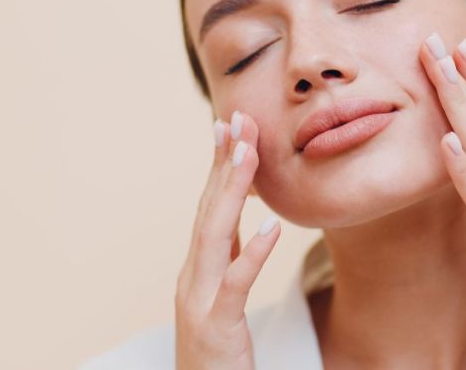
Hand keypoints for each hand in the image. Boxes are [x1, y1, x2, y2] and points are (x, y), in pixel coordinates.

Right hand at [175, 111, 280, 369]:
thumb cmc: (216, 356)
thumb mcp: (223, 301)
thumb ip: (231, 263)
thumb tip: (248, 227)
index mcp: (197, 270)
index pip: (208, 208)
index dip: (218, 166)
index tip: (228, 126)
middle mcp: (192, 278)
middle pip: (208, 210)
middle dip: (223, 163)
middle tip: (237, 118)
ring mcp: (199, 301)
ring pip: (215, 236)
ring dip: (231, 191)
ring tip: (249, 153)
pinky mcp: (216, 326)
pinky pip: (235, 285)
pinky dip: (253, 253)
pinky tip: (273, 227)